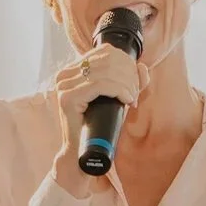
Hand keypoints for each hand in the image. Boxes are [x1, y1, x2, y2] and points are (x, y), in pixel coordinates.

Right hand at [49, 41, 146, 194]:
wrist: (81, 154)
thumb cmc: (98, 127)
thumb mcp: (117, 99)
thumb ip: (130, 82)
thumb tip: (142, 67)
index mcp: (73, 69)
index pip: (106, 51)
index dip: (127, 64)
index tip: (135, 85)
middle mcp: (65, 74)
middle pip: (108, 59)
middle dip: (129, 75)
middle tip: (135, 94)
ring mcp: (63, 85)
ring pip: (106, 71)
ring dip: (127, 84)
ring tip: (132, 99)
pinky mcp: (67, 98)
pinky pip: (101, 84)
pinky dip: (120, 90)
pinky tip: (127, 100)